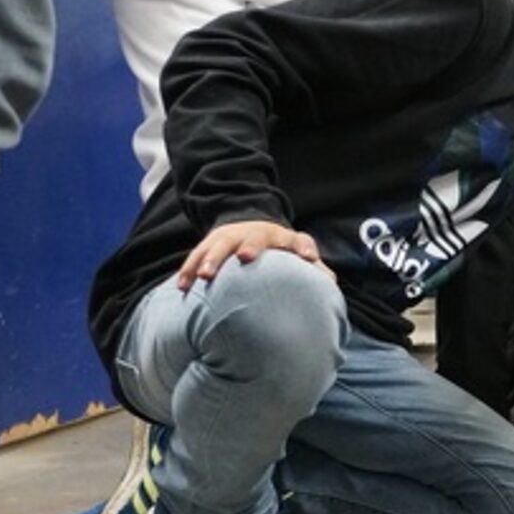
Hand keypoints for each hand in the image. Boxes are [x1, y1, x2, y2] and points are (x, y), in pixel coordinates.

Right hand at [178, 221, 334, 290]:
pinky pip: (197, 255)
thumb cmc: (282, 252)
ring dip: (211, 259)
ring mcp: (233, 236)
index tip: (309, 258)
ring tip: (205, 277)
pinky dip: (189, 269)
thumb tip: (331, 285)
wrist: (252, 226)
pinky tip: (182, 286)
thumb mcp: (299, 255)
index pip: (300, 240)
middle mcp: (258, 234)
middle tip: (245, 257)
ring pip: (220, 244)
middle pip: (255, 237)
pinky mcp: (212, 242)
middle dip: (250, 245)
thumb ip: (315, 270)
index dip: (306, 248)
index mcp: (285, 239)